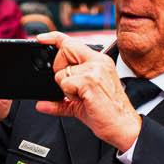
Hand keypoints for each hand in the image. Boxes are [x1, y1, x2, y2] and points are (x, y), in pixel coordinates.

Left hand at [36, 32, 140, 153]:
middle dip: (59, 68)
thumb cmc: (107, 113)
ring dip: (66, 88)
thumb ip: (61, 101)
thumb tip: (42, 104)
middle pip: (65, 50)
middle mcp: (98, 61)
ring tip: (82, 97)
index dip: (53, 38)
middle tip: (71, 86)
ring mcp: (95, 70)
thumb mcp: (81, 103)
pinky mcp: (90, 81)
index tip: (41, 39)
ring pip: (62, 72)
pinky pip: (65, 83)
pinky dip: (69, 94)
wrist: (122, 126)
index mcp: (99, 61)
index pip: (72, 42)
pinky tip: (83, 99)